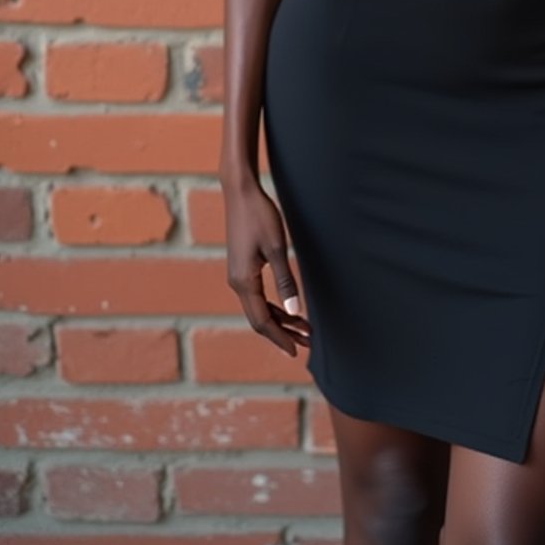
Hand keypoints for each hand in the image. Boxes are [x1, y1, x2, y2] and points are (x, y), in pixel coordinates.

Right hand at [221, 175, 310, 356]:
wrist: (240, 193)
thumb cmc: (260, 216)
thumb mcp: (277, 248)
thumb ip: (285, 280)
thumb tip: (294, 311)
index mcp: (244, 282)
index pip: (262, 321)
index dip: (280, 338)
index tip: (297, 352)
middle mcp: (237, 282)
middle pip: (260, 318)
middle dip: (283, 333)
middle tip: (308, 343)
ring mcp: (238, 275)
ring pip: (258, 308)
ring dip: (280, 320)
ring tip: (303, 328)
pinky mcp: (242, 266)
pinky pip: (256, 295)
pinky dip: (273, 306)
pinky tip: (287, 308)